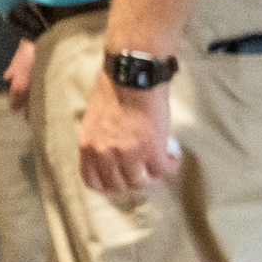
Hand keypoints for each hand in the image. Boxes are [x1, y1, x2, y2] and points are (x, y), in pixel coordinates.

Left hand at [74, 78, 179, 197]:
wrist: (133, 75)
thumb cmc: (115, 89)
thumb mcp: (95, 118)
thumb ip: (99, 139)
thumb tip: (110, 153)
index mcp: (88, 146)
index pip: (93, 181)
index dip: (108, 185)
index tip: (119, 181)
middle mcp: (104, 154)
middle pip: (118, 185)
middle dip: (133, 180)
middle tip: (144, 170)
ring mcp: (128, 155)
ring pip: (141, 182)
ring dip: (152, 173)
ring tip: (160, 160)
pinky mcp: (151, 150)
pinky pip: (163, 171)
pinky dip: (171, 165)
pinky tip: (173, 156)